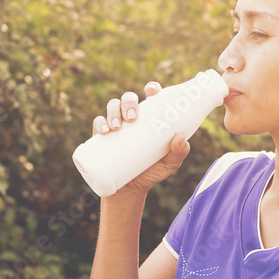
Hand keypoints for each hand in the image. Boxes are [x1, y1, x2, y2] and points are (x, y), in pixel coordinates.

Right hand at [91, 81, 191, 196]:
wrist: (130, 190)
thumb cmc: (152, 172)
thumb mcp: (169, 164)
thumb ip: (179, 152)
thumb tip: (180, 137)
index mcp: (150, 117)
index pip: (150, 96)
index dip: (151, 88)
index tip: (152, 91)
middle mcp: (132, 118)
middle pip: (129, 98)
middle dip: (129, 102)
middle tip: (132, 118)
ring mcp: (117, 125)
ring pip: (112, 106)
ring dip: (113, 111)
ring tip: (117, 126)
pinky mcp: (102, 137)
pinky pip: (98, 122)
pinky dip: (99, 123)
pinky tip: (104, 131)